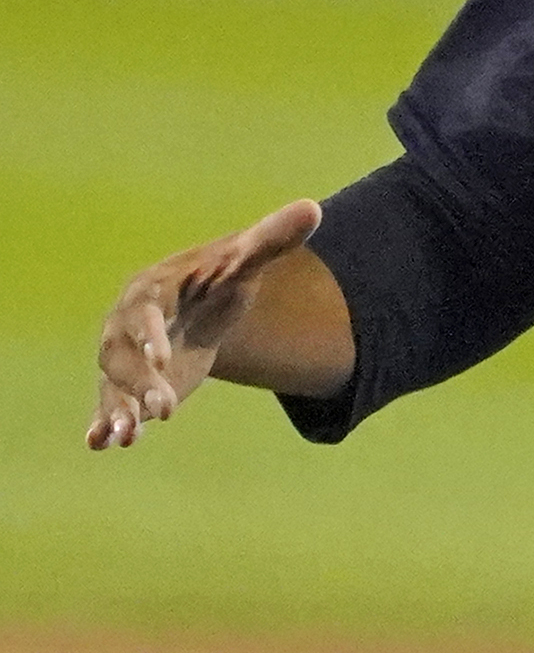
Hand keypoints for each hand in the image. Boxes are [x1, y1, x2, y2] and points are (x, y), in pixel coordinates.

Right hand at [88, 200, 324, 447]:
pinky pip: (109, 404)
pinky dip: (103, 423)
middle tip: (166, 411)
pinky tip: (101, 443)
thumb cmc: (219, 277)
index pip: (145, 310)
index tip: (163, 355)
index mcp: (150, 291)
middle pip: (125, 356)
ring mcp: (125, 358)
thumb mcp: (245, 260)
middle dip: (140, 384)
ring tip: (127, 439)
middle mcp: (126, 326)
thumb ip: (271, 239)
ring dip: (118, 411)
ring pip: (114, 385)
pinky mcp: (129, 385)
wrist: (202, 301)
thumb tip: (313, 209)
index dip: (149, 332)